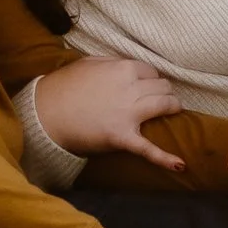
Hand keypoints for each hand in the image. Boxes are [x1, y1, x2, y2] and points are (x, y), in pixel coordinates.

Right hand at [32, 54, 187, 169]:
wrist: (46, 113)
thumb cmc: (63, 86)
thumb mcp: (88, 63)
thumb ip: (111, 62)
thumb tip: (124, 65)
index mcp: (123, 68)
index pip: (151, 71)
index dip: (153, 79)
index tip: (151, 85)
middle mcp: (131, 87)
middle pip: (162, 87)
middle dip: (165, 91)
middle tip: (164, 98)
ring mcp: (129, 113)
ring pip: (165, 105)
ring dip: (173, 107)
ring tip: (175, 111)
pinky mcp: (123, 137)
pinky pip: (148, 149)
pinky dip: (165, 159)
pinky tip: (180, 165)